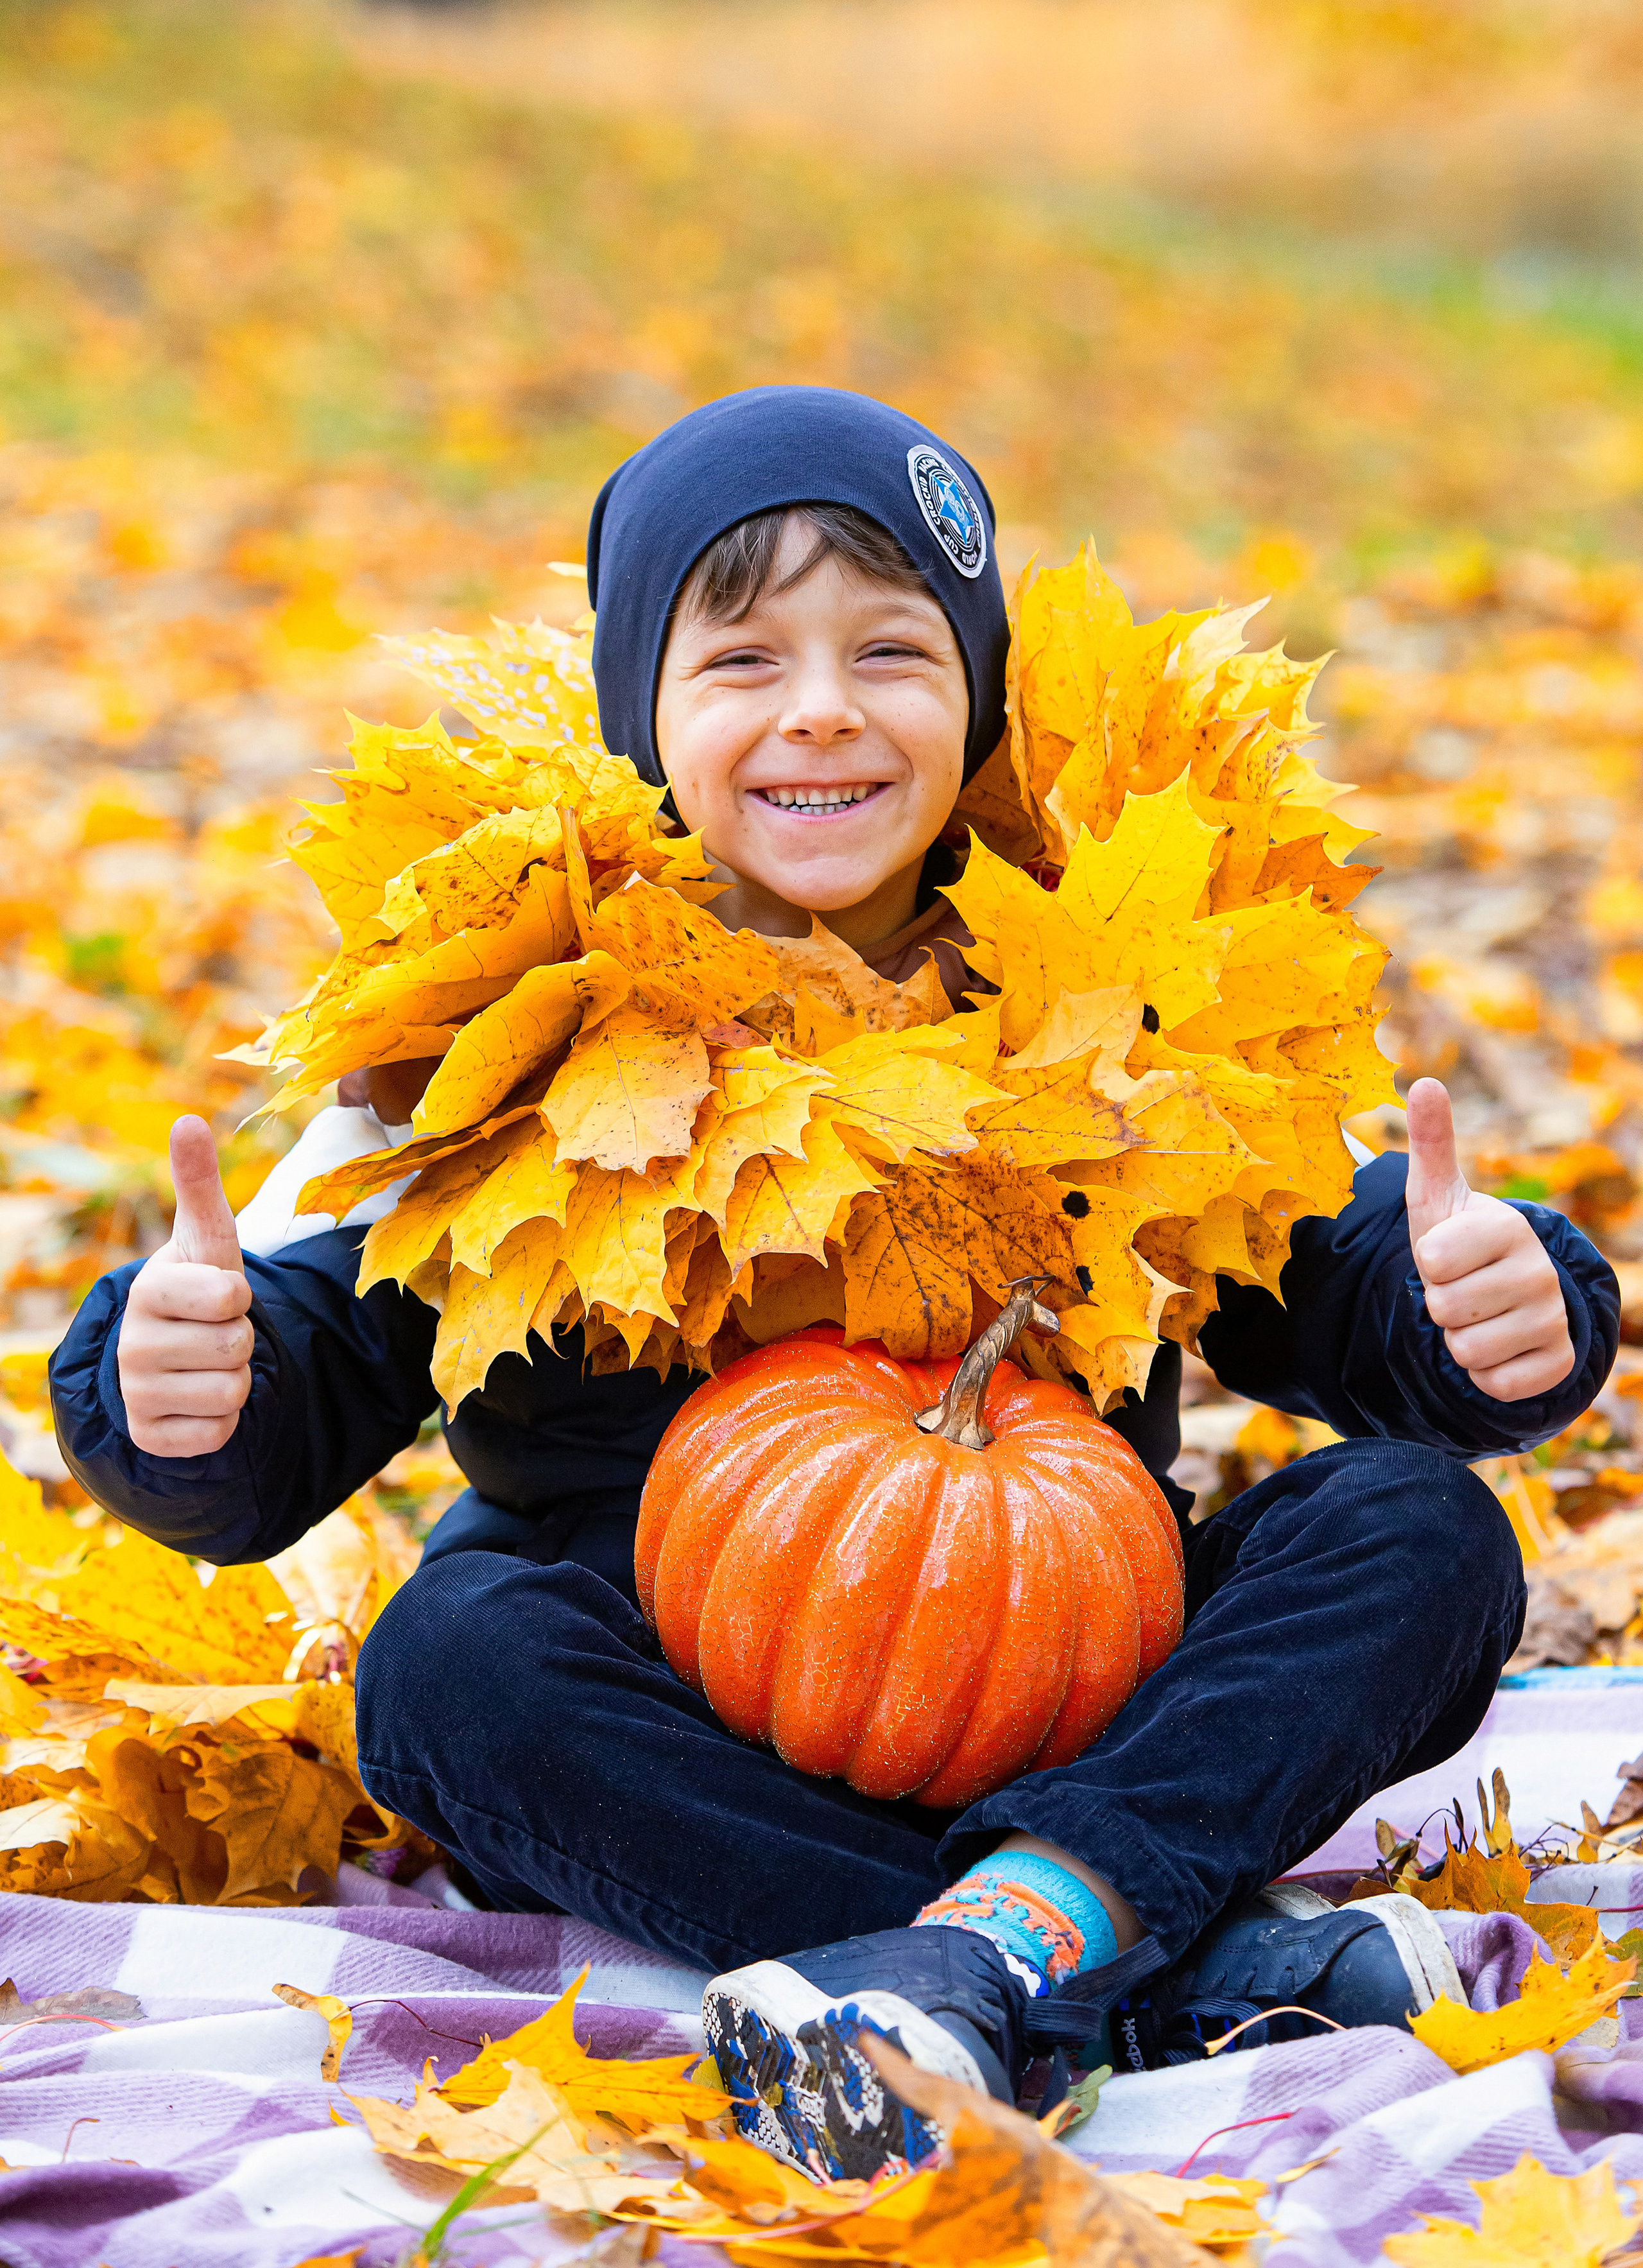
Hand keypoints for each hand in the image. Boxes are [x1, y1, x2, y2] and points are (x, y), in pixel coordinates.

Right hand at [117, 1117, 252, 1455]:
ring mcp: (137, 1393)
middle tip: (214, 1331)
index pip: (232, 1296)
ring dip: (234, 1379)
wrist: (172, 1350)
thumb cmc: (198, 1286)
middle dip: (240, 1340)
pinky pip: (218, 1433)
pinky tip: (197, 1399)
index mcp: (150, 1290)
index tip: (218, 1294)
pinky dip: (222, 1419)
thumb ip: (199, 1183)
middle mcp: (133, 1344)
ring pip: (232, 1391)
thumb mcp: (207, 1237)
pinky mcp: (152, 1436)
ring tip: (207, 1363)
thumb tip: (188, 1120)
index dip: (239, 1296)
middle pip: (237, 1347)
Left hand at [1405, 1078, 1573, 1402]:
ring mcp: (1553, 1319)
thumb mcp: (1437, 1198)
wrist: (1500, 1296)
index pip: (1433, 1260)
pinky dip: (1485, 1373)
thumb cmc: (1459, 1242)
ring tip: (1476, 1315)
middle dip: (1440, 1304)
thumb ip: (1430, 1144)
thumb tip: (1424, 1082)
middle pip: (1445, 1309)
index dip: (1427, 1263)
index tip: (1446, 1255)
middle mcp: (1539, 1271)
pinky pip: (1494, 1384)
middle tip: (1460, 1289)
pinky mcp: (1557, 1364)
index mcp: (1507, 1227)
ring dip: (1459, 1339)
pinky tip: (1498, 1346)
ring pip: (1466, 1350)